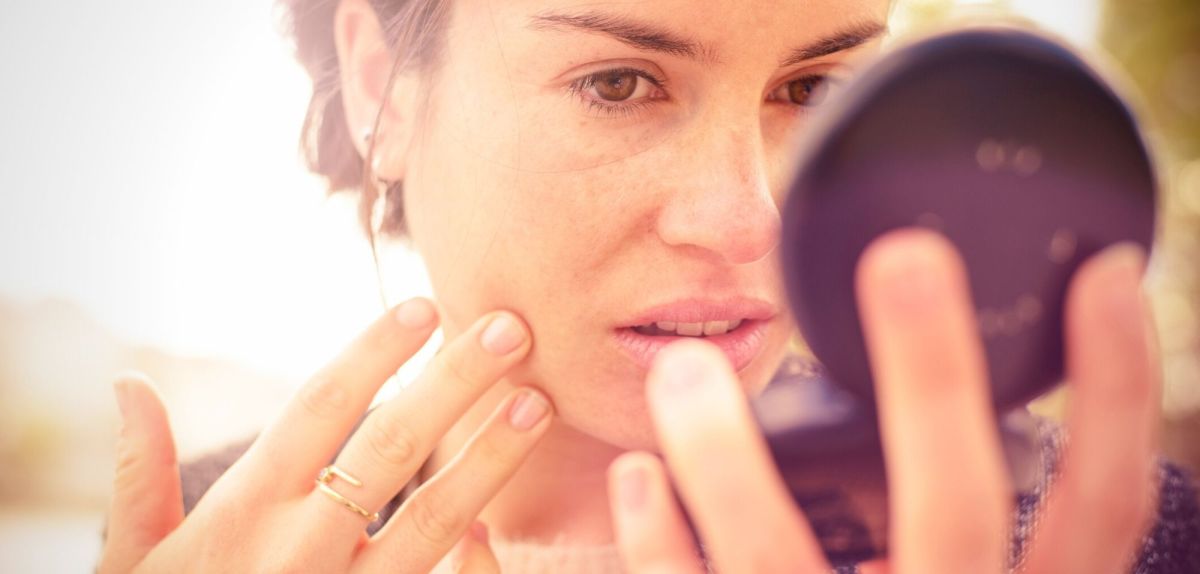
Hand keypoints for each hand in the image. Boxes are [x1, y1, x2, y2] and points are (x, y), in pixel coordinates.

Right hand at [99, 299, 553, 572]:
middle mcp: (300, 547)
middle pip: (392, 447)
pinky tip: (511, 513)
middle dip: (456, 382)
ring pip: (434, 516)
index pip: (320, 407)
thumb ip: (138, 473)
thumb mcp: (133, 560)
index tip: (425, 306)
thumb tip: (129, 382)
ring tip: (540, 403)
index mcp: (243, 511)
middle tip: (513, 328)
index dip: (375, 352)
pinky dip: (478, 553)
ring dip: (493, 456)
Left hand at [609, 229, 1158, 573]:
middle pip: (957, 505)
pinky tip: (632, 476)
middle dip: (935, 377)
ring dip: (728, 457)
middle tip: (900, 258)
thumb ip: (994, 543)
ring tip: (681, 369)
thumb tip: (966, 413)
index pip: (1102, 502)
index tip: (1101, 271)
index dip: (1115, 388)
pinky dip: (660, 549)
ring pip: (787, 564)